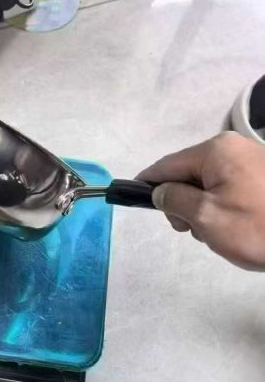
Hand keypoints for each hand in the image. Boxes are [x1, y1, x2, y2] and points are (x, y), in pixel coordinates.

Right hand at [138, 132, 264, 270]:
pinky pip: (226, 188)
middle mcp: (232, 148)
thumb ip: (174, 201)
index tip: (130, 198)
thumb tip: (159, 191)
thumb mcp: (206, 217)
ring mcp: (249, 160)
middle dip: (181, 203)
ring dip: (201, 210)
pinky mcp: (261, 176)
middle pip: (187, 174)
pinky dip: (219, 208)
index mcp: (216, 151)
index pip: (167, 165)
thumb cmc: (257, 227)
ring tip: (218, 233)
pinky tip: (232, 227)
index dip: (147, 183)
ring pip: (206, 184)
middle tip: (193, 231)